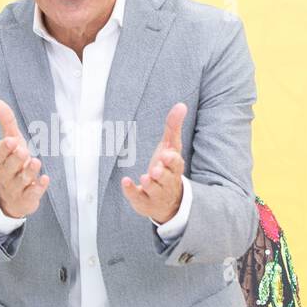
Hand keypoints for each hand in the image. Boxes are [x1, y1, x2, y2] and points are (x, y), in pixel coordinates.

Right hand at [0, 98, 48, 218]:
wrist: (12, 198)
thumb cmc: (13, 164)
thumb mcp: (11, 143)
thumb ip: (6, 122)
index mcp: (0, 161)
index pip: (0, 154)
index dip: (5, 148)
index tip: (11, 140)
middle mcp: (6, 175)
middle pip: (9, 168)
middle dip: (16, 160)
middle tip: (24, 151)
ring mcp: (16, 188)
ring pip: (21, 181)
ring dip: (28, 172)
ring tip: (36, 162)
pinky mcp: (26, 199)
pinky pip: (31, 195)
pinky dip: (38, 188)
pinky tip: (45, 180)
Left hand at [121, 102, 186, 222]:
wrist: (169, 202)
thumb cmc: (168, 168)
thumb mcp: (171, 147)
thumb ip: (173, 127)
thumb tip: (181, 105)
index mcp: (174, 168)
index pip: (176, 164)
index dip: (171, 160)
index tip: (166, 155)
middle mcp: (167, 182)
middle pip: (166, 179)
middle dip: (162, 174)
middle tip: (156, 170)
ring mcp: (155, 193)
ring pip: (154, 190)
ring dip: (150, 183)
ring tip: (145, 177)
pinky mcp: (143, 201)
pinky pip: (137, 197)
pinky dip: (131, 190)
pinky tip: (126, 181)